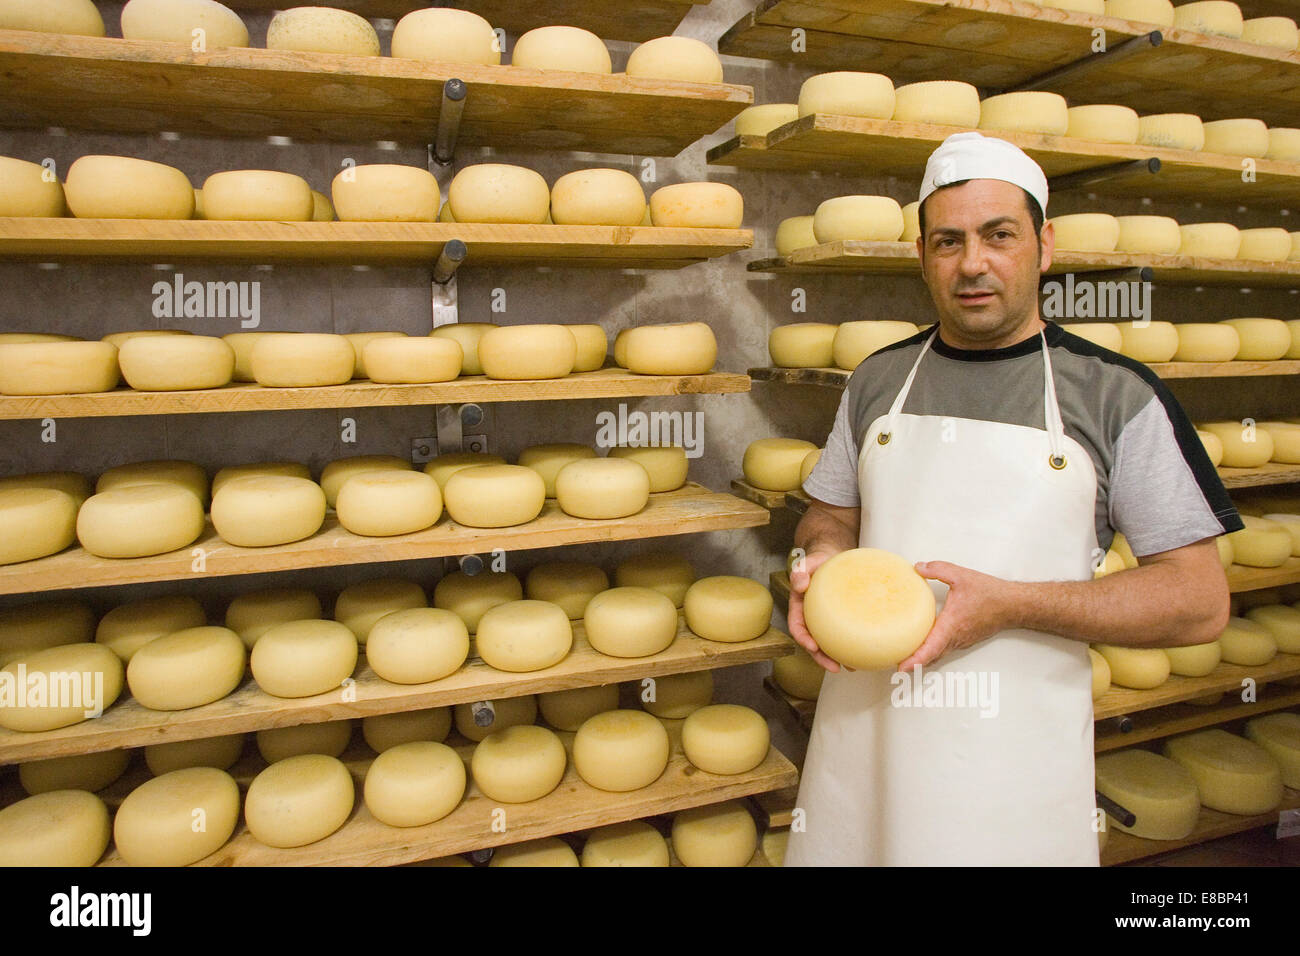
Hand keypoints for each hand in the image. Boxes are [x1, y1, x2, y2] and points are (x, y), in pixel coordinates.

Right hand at [787, 549, 844, 672]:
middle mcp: (811, 617)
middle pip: (813, 643)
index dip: (803, 639)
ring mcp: (825, 620)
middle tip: (835, 668)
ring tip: (853, 667)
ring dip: (838, 657)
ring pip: (829, 642)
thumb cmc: (819, 559)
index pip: (797, 627)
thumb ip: (800, 570)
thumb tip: (800, 584)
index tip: (813, 647)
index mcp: (800, 607)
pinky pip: (844, 633)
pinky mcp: (840, 619)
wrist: (833, 557)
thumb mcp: (809, 561)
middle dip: (822, 658)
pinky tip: (865, 650)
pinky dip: (851, 644)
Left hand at [899, 560, 1019, 670]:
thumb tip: (918, 567)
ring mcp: (961, 640)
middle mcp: (956, 637)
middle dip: (912, 663)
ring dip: (922, 659)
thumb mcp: (961, 575)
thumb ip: (938, 569)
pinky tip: (922, 646)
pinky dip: (931, 652)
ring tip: (903, 659)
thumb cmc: (990, 593)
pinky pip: (945, 649)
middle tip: (894, 665)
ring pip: (938, 654)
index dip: (915, 659)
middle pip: (931, 656)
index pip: (931, 648)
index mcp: (952, 625)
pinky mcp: (965, 639)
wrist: (1013, 604)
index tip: (901, 667)